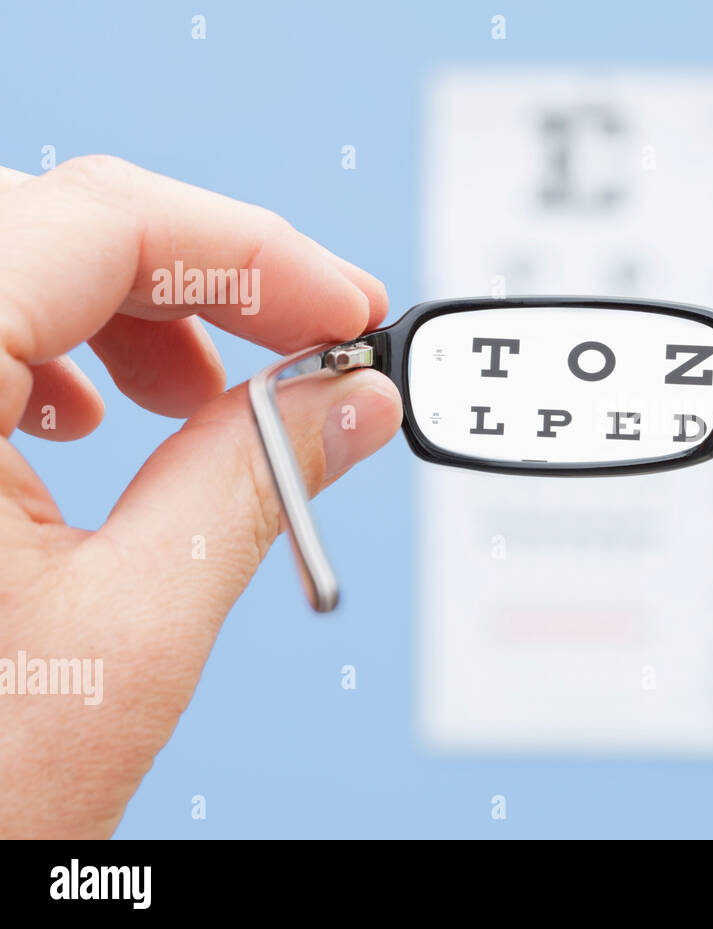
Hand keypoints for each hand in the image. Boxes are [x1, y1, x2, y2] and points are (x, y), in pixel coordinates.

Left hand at [0, 156, 402, 836]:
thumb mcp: (134, 630)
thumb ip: (255, 483)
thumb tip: (351, 399)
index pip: (97, 219)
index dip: (252, 250)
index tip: (346, 310)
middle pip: (51, 223)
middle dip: (202, 276)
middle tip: (310, 345)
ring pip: (9, 264)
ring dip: (130, 311)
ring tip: (200, 397)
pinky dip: (54, 350)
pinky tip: (91, 420)